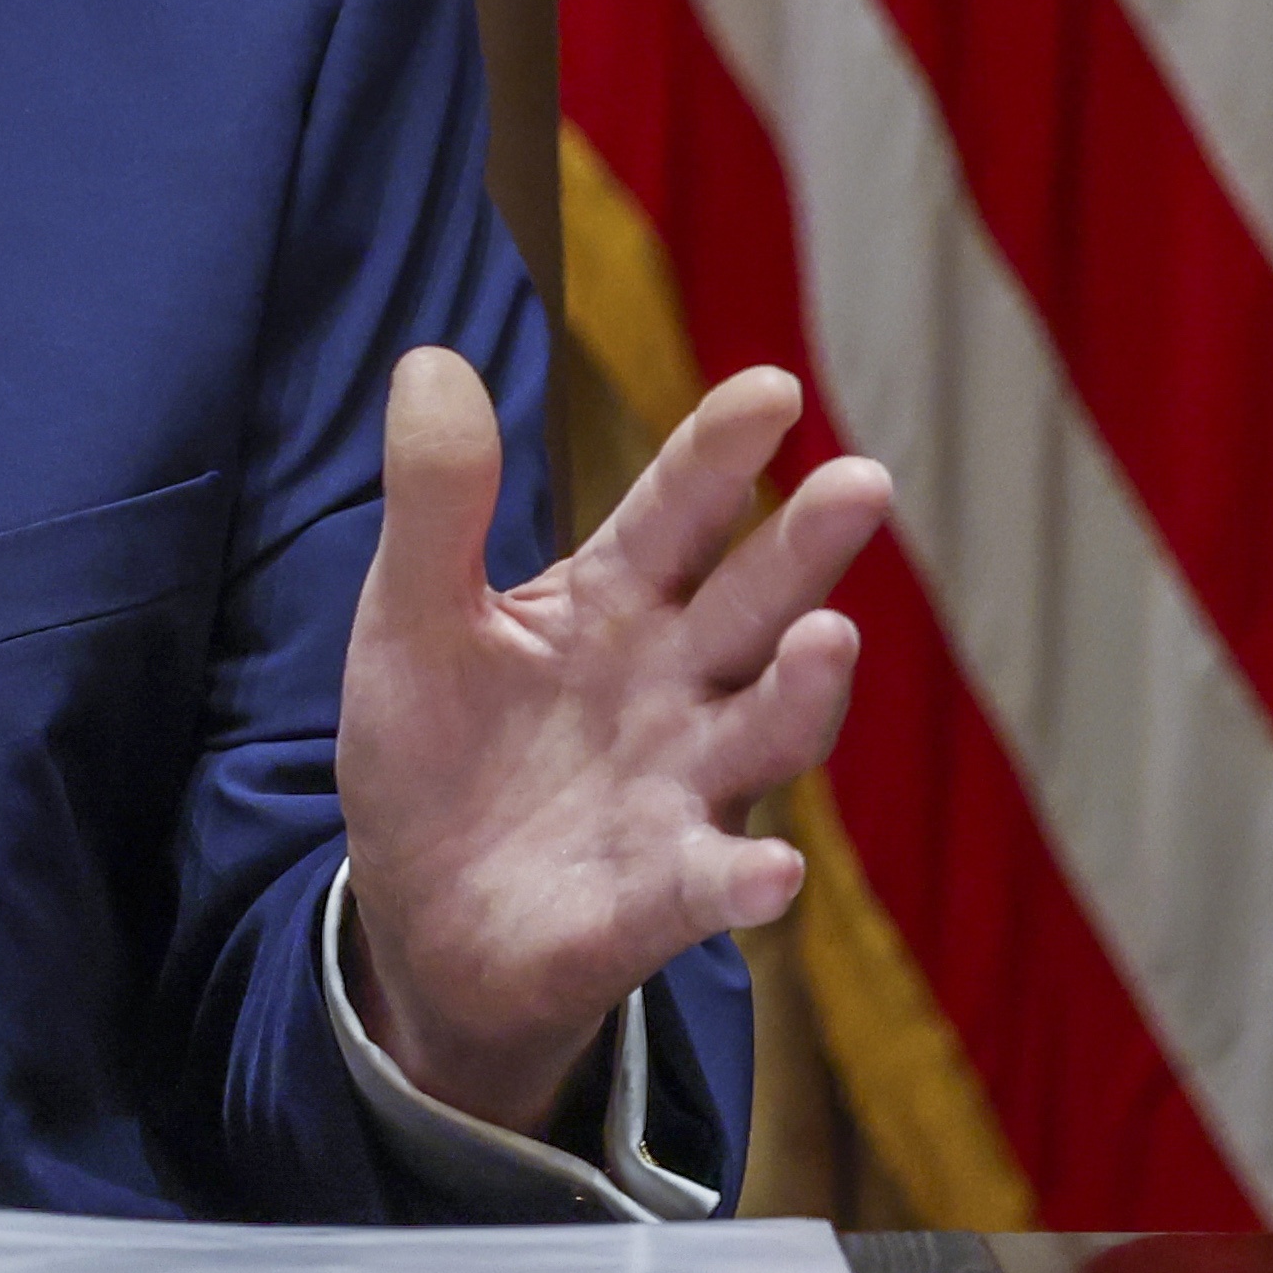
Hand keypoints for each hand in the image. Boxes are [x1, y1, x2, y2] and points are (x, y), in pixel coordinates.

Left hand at [336, 347, 885, 1137]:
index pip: (676, 509)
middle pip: (752, 603)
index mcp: (612, 601)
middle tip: (862, 479)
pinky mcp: (659, 895)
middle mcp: (673, 683)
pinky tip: (770, 875)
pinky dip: (745, 881)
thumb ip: (435, 502)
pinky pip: (714, 884)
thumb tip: (431, 358)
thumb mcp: (410, 618)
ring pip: (765, 730)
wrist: (419, 915)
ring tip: (832, 639)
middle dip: (805, 546)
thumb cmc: (437, 750)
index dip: (717, 451)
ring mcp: (679, 788)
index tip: (770, 388)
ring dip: (804, 692)